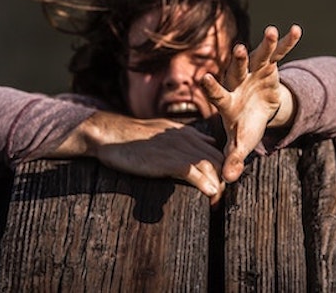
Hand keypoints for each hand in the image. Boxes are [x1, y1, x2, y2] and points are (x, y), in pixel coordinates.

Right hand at [54, 111, 224, 204]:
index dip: (222, 169)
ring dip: (217, 186)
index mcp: (187, 134)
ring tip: (217, 203)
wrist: (112, 134)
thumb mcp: (164, 132)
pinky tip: (210, 194)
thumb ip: (185, 139)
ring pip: (210, 167)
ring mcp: (178, 148)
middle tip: (222, 199)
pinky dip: (204, 184)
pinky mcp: (167, 159)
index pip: (216, 151)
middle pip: (218, 160)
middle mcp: (187, 139)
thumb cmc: (134, 137)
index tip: (222, 185)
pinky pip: (192, 172)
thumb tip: (205, 143)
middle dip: (223, 180)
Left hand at [200, 24, 301, 182]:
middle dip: (239, 61)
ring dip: (265, 45)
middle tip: (239, 49)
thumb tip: (227, 180)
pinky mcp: (269, 66)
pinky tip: (298, 29)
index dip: (211, 87)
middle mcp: (237, 82)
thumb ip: (233, 158)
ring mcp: (253, 72)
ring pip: (258, 56)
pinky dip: (287, 42)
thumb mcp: (241, 143)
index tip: (204, 78)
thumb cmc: (245, 127)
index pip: (217, 94)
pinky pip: (278, 53)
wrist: (257, 110)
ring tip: (272, 31)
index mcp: (227, 101)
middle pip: (237, 70)